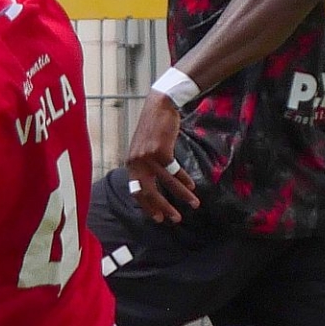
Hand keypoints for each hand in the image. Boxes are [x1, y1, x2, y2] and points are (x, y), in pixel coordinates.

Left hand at [123, 93, 198, 223]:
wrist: (159, 106)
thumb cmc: (154, 128)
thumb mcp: (144, 148)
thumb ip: (146, 165)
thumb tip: (153, 184)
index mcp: (131, 163)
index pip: (136, 191)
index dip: (147, 206)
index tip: (157, 218)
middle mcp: (136, 162)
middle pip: (148, 192)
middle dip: (162, 207)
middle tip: (174, 219)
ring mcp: (147, 157)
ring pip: (166, 183)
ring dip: (181, 195)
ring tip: (193, 204)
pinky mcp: (160, 151)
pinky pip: (174, 171)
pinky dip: (184, 180)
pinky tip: (192, 186)